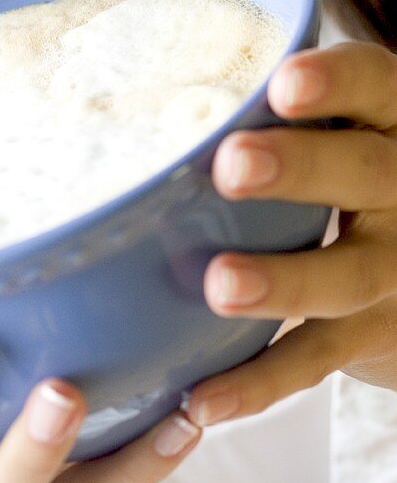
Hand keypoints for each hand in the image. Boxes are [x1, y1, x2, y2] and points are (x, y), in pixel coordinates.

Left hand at [186, 41, 396, 426]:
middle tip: (232, 167)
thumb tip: (113, 95)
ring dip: (284, 281)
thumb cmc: (334, 180)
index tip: (282, 84)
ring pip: (348, 276)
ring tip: (220, 285)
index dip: (338, 84)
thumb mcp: (329, 135)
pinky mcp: (372, 337)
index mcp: (389, 125)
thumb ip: (264, 118)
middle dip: (302, 169)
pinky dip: (258, 382)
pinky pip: (315, 361)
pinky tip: (201, 398)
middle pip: (368, 175)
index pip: (377, 88)